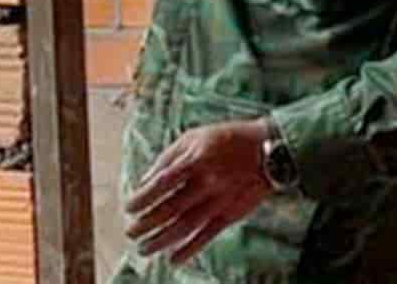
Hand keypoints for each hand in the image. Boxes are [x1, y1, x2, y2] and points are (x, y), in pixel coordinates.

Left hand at [124, 120, 271, 265]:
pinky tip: (173, 259)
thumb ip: (168, 157)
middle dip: (146, 224)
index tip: (128, 207)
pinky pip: (206, 236)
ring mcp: (218, 201)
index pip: (161, 184)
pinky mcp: (230, 215)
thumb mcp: (194, 137)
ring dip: (161, 241)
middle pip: (170, 209)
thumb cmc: (226, 139)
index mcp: (194, 160)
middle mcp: (206, 183)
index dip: (142, 198)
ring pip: (185, 227)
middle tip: (130, 232)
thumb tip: (146, 181)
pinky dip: (189, 250)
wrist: (268, 151)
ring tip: (143, 249)